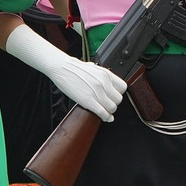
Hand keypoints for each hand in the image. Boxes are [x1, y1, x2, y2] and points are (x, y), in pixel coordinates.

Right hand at [5, 25, 125, 119]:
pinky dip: (105, 117)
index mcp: (106, 74)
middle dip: (113, 103)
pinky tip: (104, 117)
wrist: (61, 67)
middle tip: (107, 104)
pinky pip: (103, 113)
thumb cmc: (74, 68)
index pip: (123, 88)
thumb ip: (102, 75)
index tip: (113, 97)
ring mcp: (97, 92)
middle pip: (118, 99)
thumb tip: (106, 80)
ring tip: (104, 111)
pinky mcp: (89, 100)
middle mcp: (104, 82)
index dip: (118, 94)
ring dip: (109, 111)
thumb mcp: (93, 68)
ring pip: (112, 108)